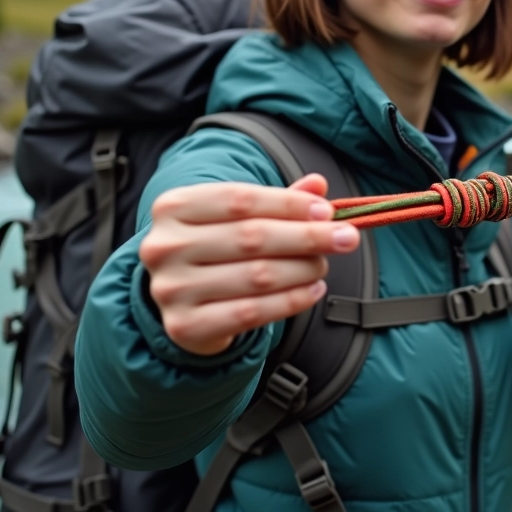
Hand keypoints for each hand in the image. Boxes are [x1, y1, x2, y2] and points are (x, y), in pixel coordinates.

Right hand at [139, 174, 359, 355]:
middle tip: (347, 238)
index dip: (289, 204)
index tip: (329, 211)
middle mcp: (164, 246)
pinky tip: (313, 290)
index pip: (241, 199)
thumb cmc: (218, 250)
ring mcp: (171, 289)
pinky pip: (252, 312)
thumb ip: (278, 202)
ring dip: (303, 270)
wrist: (185, 304)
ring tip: (324, 265)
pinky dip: (291, 301)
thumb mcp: (240, 218)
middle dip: (307, 237)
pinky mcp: (186, 326)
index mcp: (174, 207)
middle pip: (252, 237)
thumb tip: (319, 185)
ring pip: (256, 276)